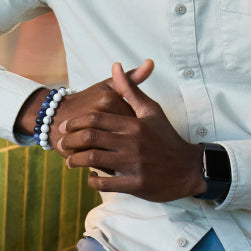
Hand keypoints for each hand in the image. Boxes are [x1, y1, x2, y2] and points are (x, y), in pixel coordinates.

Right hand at [14, 60, 154, 158]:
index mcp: (109, 100)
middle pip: (125, 138)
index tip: (131, 130)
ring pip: (114, 153)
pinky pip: (100, 163)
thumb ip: (132, 79)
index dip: (135, 130)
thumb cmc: (89, 100)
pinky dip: (107, 166)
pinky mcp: (74, 149)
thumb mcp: (109, 87)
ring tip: (119, 155)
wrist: (55, 115)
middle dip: (129, 146)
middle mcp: (97, 115)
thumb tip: (151, 63)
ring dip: (119, 158)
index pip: (134, 120)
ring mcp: (85, 133)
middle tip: (128, 146)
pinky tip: (108, 161)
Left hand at [59, 62, 205, 201]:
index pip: (96, 119)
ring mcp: (134, 164)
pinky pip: (105, 184)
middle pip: (90, 138)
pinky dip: (92, 181)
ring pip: (93, 160)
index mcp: (134, 124)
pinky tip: (90, 177)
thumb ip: (130, 89)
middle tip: (61, 144)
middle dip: (69, 140)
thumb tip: (115, 65)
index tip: (65, 127)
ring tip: (70, 162)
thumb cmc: (167, 138)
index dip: (75, 122)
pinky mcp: (136, 184)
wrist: (188, 168)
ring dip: (76, 161)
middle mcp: (132, 143)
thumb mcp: (151, 110)